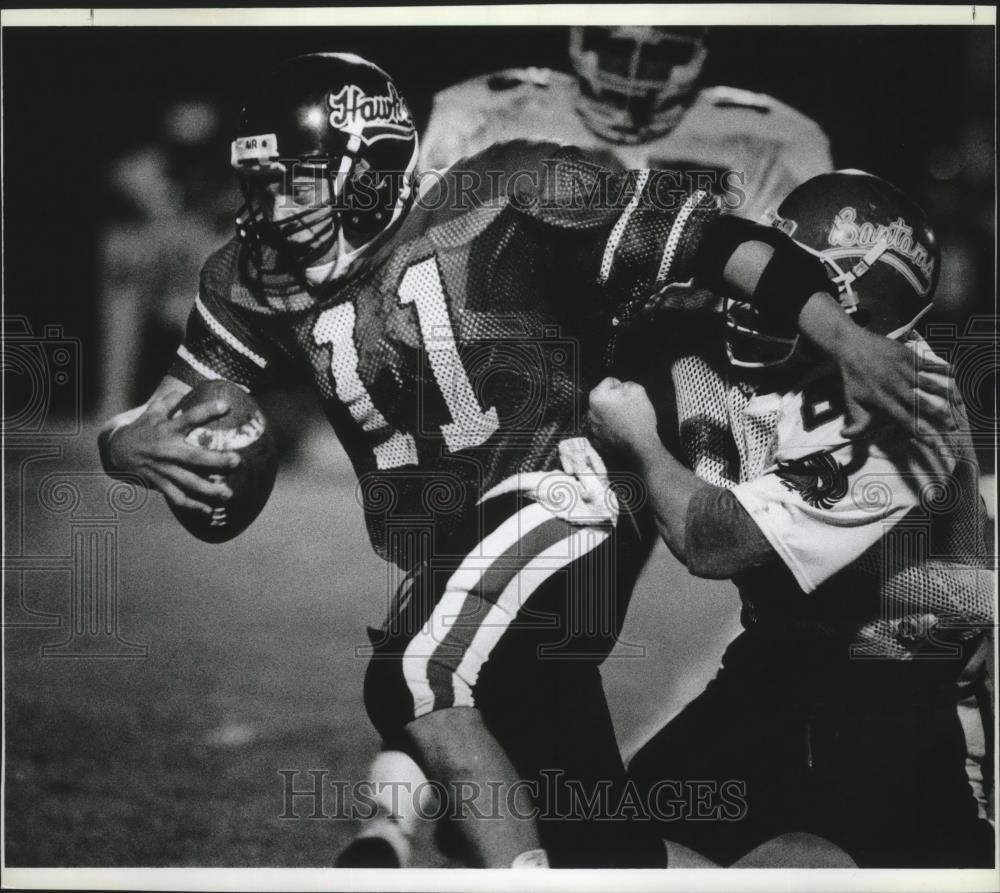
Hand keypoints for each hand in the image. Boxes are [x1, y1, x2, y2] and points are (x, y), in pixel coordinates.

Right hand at [104, 390, 240, 513]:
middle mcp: (166, 450)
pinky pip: (177, 497)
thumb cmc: (142, 428)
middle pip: (194, 457)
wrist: (115, 452)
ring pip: (188, 482)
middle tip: (237, 461)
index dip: (207, 411)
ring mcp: (163, 469)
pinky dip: (192, 506)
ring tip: (228, 494)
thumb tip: (186, 388)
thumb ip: (170, 400)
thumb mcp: (153, 411)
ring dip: (209, 490)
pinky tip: (208, 511)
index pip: (189, 417)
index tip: (226, 406)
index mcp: (167, 429)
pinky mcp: (159, 483)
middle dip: (216, 461)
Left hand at [587, 377, 659, 456]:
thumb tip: (622, 387)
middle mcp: (591, 411)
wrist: (640, 445)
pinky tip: (625, 427)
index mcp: (597, 396)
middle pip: (606, 397)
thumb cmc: (638, 419)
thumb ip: (626, 383)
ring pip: (607, 411)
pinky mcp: (600, 437)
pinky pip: (608, 425)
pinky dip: (614, 425)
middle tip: (629, 407)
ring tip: (628, 418)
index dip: (622, 387)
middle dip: (617, 400)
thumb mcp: (637, 390)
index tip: (628, 396)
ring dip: (615, 412)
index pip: (610, 382)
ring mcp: (594, 425)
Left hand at [797, 292, 957, 438]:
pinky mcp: (907, 356)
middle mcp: (896, 387)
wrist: (851, 347)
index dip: (920, 433)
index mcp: (883, 400)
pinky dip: (942, 368)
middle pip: (921, 404)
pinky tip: (956, 373)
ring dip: (945, 393)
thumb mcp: (851, 401)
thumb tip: (846, 437)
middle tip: (953, 426)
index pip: (904, 420)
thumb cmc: (853, 378)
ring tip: (960, 403)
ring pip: (929, 384)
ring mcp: (903, 370)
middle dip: (938, 416)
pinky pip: (928, 363)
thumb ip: (856, 421)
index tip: (934, 445)